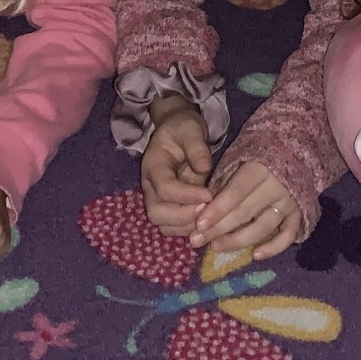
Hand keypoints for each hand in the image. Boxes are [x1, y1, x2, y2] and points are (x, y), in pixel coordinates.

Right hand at [139, 96, 212, 238]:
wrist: (178, 132)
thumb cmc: (183, 129)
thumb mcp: (191, 130)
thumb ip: (196, 147)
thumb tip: (204, 167)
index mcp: (154, 166)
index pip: (165, 188)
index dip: (187, 196)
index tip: (210, 195)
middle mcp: (150, 187)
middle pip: (156, 213)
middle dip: (183, 217)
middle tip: (208, 209)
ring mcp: (157, 199)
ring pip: (163, 225)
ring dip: (186, 227)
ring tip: (208, 216)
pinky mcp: (169, 208)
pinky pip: (173, 228)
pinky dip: (188, 229)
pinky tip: (206, 220)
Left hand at [191, 160, 302, 259]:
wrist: (296, 151)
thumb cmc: (259, 156)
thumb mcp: (240, 158)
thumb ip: (224, 180)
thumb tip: (203, 206)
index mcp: (259, 169)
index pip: (236, 192)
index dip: (218, 209)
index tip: (200, 224)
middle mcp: (276, 187)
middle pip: (246, 212)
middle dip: (220, 228)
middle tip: (197, 240)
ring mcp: (290, 203)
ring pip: (263, 227)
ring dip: (239, 240)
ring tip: (216, 247)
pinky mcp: (299, 214)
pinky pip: (288, 236)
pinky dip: (274, 248)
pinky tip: (256, 255)